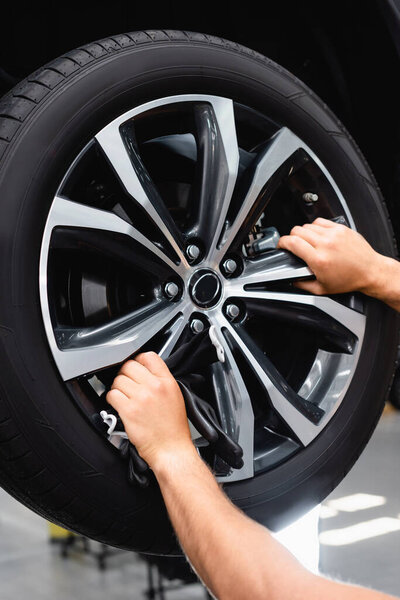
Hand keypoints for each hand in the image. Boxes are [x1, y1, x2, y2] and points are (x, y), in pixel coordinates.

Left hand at [106, 352, 193, 468]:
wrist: (171, 450)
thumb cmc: (173, 429)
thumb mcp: (176, 397)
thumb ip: (162, 381)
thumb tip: (146, 372)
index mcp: (167, 382)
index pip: (149, 356)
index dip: (138, 359)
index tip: (135, 366)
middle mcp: (154, 387)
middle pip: (129, 366)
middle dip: (125, 373)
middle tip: (126, 383)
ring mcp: (141, 398)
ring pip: (118, 380)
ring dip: (117, 387)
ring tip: (122, 396)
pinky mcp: (129, 410)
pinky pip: (112, 395)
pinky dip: (112, 399)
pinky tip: (118, 404)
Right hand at [277, 218, 383, 294]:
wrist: (370, 271)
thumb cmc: (349, 280)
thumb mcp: (322, 289)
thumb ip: (302, 285)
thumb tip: (290, 280)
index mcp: (319, 260)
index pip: (292, 242)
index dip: (282, 242)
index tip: (281, 245)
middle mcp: (326, 244)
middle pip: (297, 231)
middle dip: (291, 238)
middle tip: (294, 245)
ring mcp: (334, 234)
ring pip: (307, 225)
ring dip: (303, 233)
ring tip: (308, 241)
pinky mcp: (341, 228)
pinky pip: (320, 221)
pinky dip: (315, 227)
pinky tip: (318, 235)